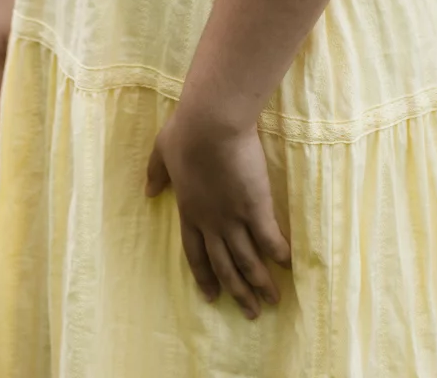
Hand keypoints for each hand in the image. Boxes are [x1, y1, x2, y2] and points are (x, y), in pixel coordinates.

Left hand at [145, 106, 291, 318]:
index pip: (195, 254)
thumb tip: (148, 192)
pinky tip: (288, 265)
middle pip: (224, 266)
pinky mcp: (256, 207)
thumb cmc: (185, 132)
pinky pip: (269, 238)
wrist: (211, 123)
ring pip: (247, 260)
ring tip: (272, 301)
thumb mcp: (162, 152)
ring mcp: (233, 217)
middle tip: (250, 312)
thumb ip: (156, 174)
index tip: (211, 296)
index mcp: (188, 212)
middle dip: (238, 292)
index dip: (204, 276)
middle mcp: (211, 223)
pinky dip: (278, 253)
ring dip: (260, 283)